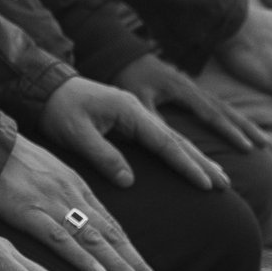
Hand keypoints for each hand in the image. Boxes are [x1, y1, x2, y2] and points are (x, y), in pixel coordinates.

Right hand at [0, 133, 163, 270]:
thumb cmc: (15, 160)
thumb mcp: (52, 174)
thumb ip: (70, 198)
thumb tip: (85, 220)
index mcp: (79, 190)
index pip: (113, 228)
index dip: (133, 255)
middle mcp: (74, 198)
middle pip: (111, 237)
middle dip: (136, 265)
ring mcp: (54, 205)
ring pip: (94, 240)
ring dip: (118, 266)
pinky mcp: (30, 213)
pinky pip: (60, 238)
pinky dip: (81, 256)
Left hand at [41, 70, 228, 192]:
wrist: (46, 85)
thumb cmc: (59, 108)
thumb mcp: (76, 133)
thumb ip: (103, 155)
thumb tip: (129, 181)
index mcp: (129, 110)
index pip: (165, 141)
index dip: (186, 164)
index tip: (206, 183)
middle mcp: (138, 109)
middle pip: (177, 139)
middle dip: (202, 162)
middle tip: (225, 184)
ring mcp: (137, 112)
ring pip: (174, 137)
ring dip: (198, 157)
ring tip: (220, 176)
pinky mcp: (131, 117)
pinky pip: (163, 137)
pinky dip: (181, 151)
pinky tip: (192, 161)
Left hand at [112, 51, 264, 152]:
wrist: (120, 53)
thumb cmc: (126, 77)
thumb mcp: (136, 99)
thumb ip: (151, 119)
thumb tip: (168, 143)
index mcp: (182, 89)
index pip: (210, 115)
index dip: (227, 133)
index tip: (245, 148)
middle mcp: (192, 87)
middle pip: (224, 110)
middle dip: (244, 129)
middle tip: (263, 147)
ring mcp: (192, 86)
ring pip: (224, 106)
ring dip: (243, 122)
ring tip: (261, 141)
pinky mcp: (188, 88)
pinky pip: (216, 104)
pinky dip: (231, 116)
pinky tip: (238, 127)